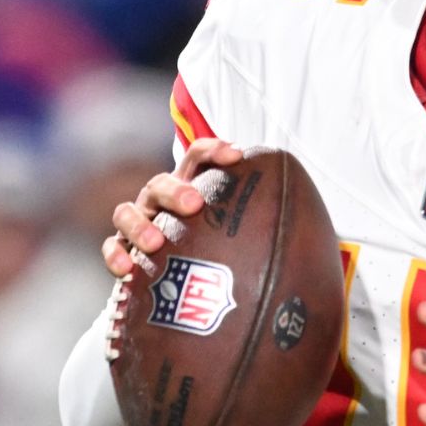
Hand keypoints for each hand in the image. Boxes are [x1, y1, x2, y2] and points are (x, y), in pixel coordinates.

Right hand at [101, 138, 242, 275]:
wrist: (182, 274)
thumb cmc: (213, 241)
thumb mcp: (233, 226)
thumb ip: (252, 218)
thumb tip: (314, 225)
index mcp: (188, 184)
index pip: (197, 157)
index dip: (214, 151)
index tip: (236, 157)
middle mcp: (159, 197)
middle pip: (160, 184)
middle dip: (175, 192)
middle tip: (194, 205)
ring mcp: (137, 220)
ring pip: (127, 213)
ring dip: (140, 226)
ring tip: (156, 243)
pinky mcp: (121, 247)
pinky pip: (112, 247)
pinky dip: (116, 256)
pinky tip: (127, 268)